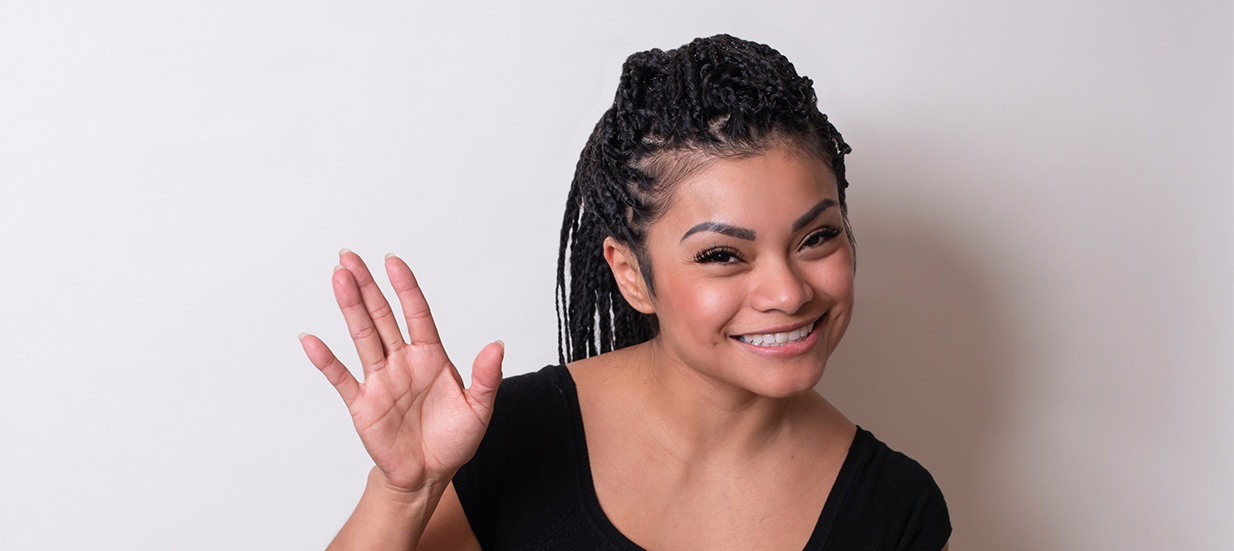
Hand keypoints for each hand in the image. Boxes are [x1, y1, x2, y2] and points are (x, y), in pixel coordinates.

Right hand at [300, 250, 502, 493]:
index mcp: (431, 357)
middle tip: (349, 258)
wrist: (429, 475)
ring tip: (338, 279)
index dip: (405, 288)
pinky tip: (311, 339)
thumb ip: (486, 377)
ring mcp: (380, 380)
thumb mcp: (479, 409)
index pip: (416, 313)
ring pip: (362, 337)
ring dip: (349, 308)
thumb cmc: (454, 439)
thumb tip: (498, 346)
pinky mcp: (362, 403)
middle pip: (382, 317)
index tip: (393, 261)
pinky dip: (325, 359)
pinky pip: (341, 377)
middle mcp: (402, 362)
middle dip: (367, 286)